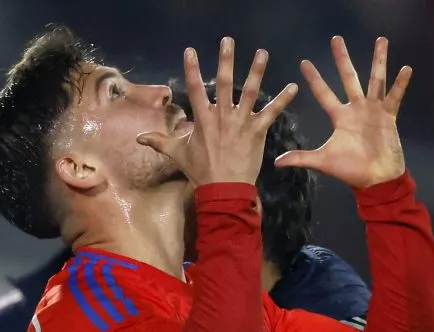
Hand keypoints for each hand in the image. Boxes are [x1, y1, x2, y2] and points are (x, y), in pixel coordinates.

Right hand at [137, 37, 298, 185]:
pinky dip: (283, 100)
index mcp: (202, 119)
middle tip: (229, 41)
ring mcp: (241, 122)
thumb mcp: (177, 154)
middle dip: (226, 60)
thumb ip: (160, 142)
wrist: (223, 189)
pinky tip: (293, 87)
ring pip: (250, 92)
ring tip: (262, 53)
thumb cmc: (200, 171)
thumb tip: (139, 138)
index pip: (194, 88)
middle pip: (224, 83)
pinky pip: (272, 112)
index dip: (192, 69)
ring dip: (257, 71)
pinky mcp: (257, 131)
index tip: (191, 51)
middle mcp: (222, 116)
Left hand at [275, 36, 412, 188]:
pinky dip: (400, 84)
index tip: (304, 62)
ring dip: (378, 60)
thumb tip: (276, 162)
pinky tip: (406, 68)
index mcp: (340, 117)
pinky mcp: (389, 116)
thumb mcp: (324, 161)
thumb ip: (301, 158)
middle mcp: (356, 109)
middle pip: (348, 78)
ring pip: (375, 80)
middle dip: (342, 59)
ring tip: (381, 40)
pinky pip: (395, 97)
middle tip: (336, 39)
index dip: (314, 79)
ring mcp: (373, 110)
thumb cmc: (350, 170)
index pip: (323, 93)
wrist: (376, 180)